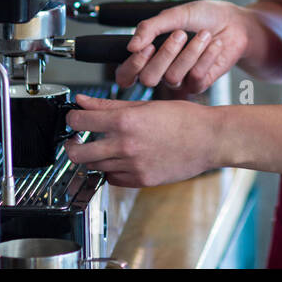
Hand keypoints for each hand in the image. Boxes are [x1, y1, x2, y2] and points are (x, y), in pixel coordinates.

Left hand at [63, 95, 218, 186]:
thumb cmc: (184, 118)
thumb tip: (83, 101)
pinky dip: (110, 170)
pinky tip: (118, 160)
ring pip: (95, 167)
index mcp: (125, 121)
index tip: (74, 118)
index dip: (72, 118)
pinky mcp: (141, 180)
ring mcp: (133, 166)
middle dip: (71, 145)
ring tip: (101, 147)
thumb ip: (109, 105)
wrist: (209, 139)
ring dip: (93, 157)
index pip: (80, 121)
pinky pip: (113, 179)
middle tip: (75, 140)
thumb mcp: (145, 105)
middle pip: (78, 153)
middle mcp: (125, 146)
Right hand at [116, 0, 251, 93]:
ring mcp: (180, 79)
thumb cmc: (204, 16)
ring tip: (204, 34)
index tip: (147, 46)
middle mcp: (161, 70)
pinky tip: (214, 44)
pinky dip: (206, 57)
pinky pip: (195, 77)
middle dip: (165, 54)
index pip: (126, 74)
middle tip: (180, 34)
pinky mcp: (199, 84)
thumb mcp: (174, 15)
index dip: (132, 66)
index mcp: (149, 54)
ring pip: (172, 77)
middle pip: (148, 79)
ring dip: (190, 52)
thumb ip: (149, 28)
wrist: (235, 22)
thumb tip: (131, 46)